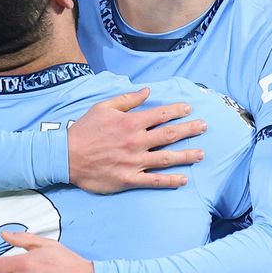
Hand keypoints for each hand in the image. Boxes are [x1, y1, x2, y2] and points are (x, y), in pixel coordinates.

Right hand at [68, 87, 206, 193]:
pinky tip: (183, 179)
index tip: (189, 108)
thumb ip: (127, 99)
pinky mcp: (129, 179)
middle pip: (169, 135)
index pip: (160, 114)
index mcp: (130, 122)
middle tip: (205, 127)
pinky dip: (170, 181)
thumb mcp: (103, 107)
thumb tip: (147, 91)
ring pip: (166, 158)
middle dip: (189, 130)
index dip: (177, 110)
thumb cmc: (84, 130)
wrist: (66, 157)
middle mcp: (136, 141)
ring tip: (201, 154)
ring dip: (186, 155)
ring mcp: (134, 162)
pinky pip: (154, 180)